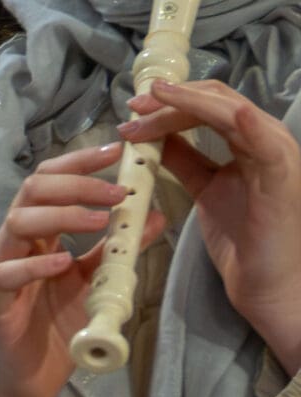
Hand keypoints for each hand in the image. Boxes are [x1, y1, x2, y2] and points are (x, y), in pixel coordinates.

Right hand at [0, 140, 162, 396]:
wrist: (30, 381)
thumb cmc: (56, 328)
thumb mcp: (97, 282)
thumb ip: (116, 249)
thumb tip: (155, 216)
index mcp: (39, 234)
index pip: (51, 181)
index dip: (80, 163)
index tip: (118, 152)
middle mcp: (16, 245)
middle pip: (32, 191)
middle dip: (77, 183)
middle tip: (116, 191)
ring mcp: (1, 272)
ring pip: (17, 222)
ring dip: (62, 215)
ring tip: (99, 222)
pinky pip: (6, 273)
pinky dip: (35, 263)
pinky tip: (64, 261)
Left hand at [121, 77, 300, 372]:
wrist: (266, 279)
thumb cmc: (242, 236)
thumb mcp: (205, 187)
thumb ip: (186, 160)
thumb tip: (156, 138)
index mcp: (250, 140)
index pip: (210, 105)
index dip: (172, 101)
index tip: (133, 109)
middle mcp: (266, 137)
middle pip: (217, 100)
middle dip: (172, 99)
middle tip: (133, 105)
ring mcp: (276, 151)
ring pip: (230, 109)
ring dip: (186, 105)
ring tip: (148, 105)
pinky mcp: (280, 172)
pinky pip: (258, 137)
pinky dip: (233, 120)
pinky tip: (209, 111)